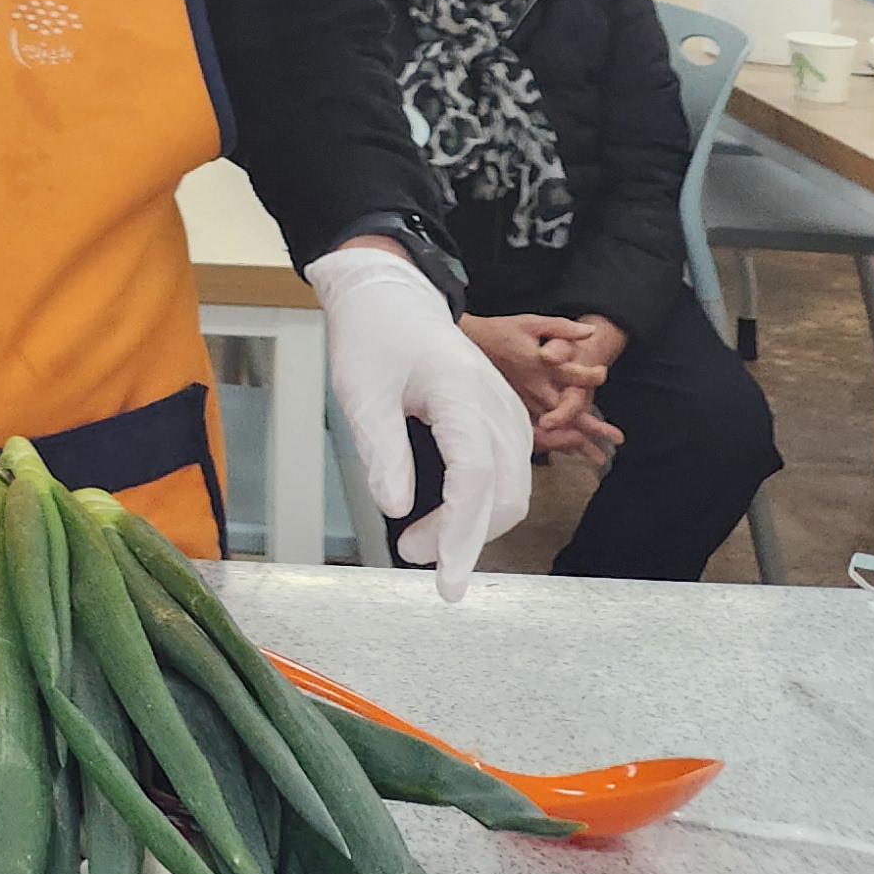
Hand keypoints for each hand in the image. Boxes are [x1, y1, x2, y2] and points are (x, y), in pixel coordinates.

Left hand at [310, 245, 535, 601]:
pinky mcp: (504, 419)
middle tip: (414, 558)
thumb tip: (395, 508)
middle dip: (466, 538)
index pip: (474, 478)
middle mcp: (496, 405)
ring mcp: (507, 412)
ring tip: (419, 542)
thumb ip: (382, 450)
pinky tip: (446, 517)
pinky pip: (508, 474)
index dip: (461, 533)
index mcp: (461, 394)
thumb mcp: (361, 392)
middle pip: (502, 493)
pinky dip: (483, 505)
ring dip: (475, 526)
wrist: (393, 297)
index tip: (444, 576)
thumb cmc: (373, 338)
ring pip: (512, 490)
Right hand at [462, 316, 623, 460]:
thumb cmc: (500, 331)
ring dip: (578, 441)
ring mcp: (524, 399)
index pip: (570, 375)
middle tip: (617, 438)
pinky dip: (558, 440)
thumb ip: (562, 329)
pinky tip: (571, 451)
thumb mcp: (531, 322)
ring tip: (599, 456)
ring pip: (555, 425)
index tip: (603, 373)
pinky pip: (540, 427)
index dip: (588, 375)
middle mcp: (533, 387)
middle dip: (592, 427)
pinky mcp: (517, 405)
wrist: (466, 342)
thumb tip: (591, 332)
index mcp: (538, 367)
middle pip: (567, 412)